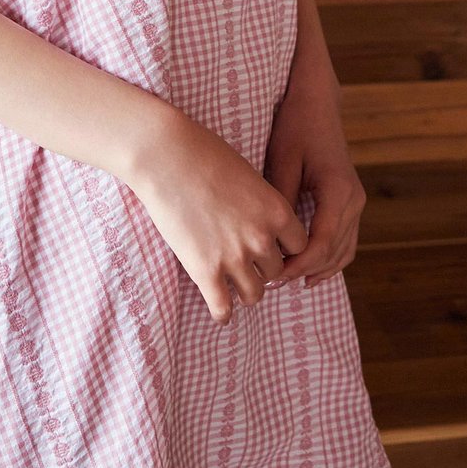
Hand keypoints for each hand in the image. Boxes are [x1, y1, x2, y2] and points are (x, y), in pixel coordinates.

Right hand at [129, 110, 309, 325]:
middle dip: (262, 267)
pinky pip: (222, 308)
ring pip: (254, 294)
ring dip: (245, 290)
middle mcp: (262, 238)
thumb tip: (262, 222)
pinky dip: (222, 313)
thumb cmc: (204, 154)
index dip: (284, 247)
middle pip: (276, 271)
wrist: (167, 156)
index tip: (270, 245)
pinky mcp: (205, 270)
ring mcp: (234, 257)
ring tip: (234, 285)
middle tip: (247, 263)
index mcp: (277, 212)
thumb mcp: (248, 175)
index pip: (300, 246)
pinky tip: (219, 310)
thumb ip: (261, 204)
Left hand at [262, 66, 366, 287]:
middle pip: (334, 252)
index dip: (297, 266)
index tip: (272, 276)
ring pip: (344, 251)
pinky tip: (307, 271)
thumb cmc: (295, 127)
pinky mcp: (350, 201)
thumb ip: (282, 202)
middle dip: (304, 271)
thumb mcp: (283, 161)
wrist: (316, 102)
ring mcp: (356, 201)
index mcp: (338, 191)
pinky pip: (345, 240)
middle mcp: (353, 200)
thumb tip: (272, 240)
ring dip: (319, 269)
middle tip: (271, 283)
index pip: (320, 244)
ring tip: (286, 281)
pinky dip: (329, 259)